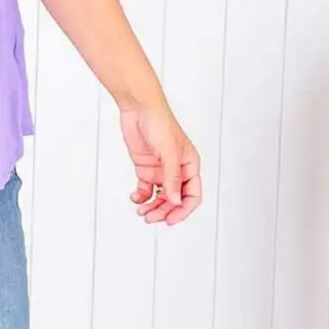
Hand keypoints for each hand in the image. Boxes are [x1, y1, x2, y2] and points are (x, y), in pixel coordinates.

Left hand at [119, 100, 201, 225]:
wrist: (138, 109)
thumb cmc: (160, 123)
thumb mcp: (169, 152)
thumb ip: (172, 178)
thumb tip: (174, 201)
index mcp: (190, 166)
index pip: (192, 196)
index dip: (183, 211)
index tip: (170, 220)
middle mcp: (177, 170)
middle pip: (175, 200)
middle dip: (164, 211)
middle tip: (150, 218)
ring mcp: (161, 170)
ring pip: (160, 197)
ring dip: (152, 207)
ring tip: (141, 211)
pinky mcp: (146, 169)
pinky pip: (146, 190)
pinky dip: (141, 197)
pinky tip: (135, 198)